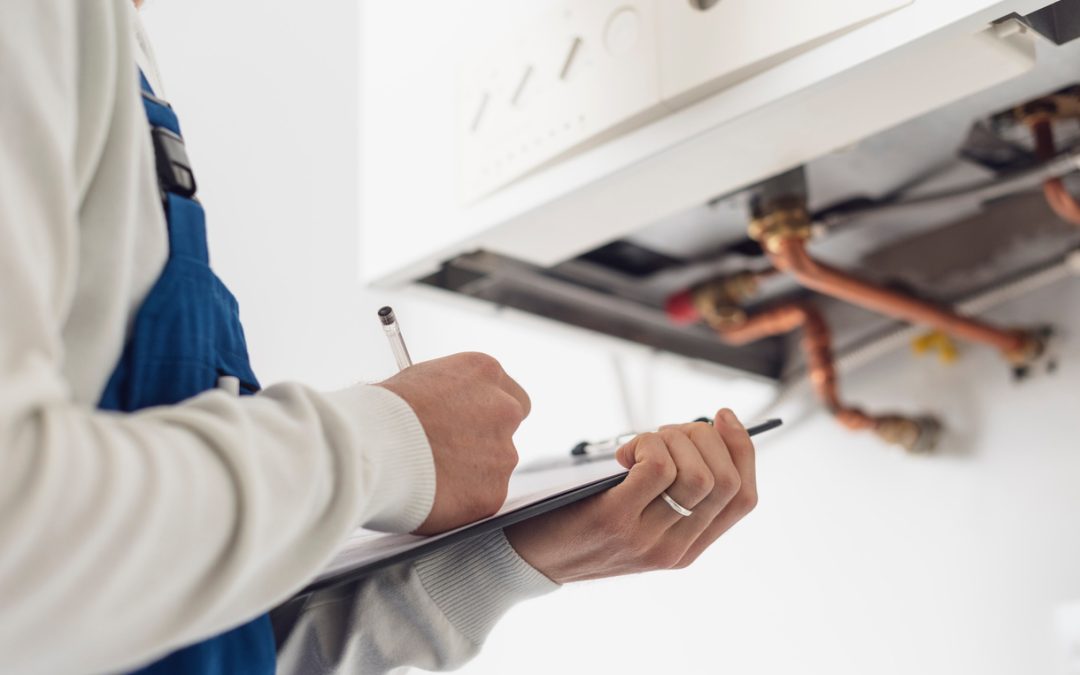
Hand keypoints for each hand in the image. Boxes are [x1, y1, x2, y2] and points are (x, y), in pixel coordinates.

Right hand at [379, 352, 529, 534]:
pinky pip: (481, 499)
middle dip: (485, 442)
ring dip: (470, 473)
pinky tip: (432, 495)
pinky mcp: (492, 493)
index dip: (486, 413)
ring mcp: (502, 453)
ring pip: (494, 467)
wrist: (371, 448)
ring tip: (429, 475)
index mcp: (484, 372)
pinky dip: (461, 502)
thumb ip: (446, 395)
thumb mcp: (418, 381)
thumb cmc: (381, 412)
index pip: (509, 394)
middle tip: (451, 454)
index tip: (469, 424)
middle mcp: (504, 409)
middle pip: (507, 430)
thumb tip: (445, 408)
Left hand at [505, 409, 755, 582]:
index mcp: (687, 548)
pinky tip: (623, 454)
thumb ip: (668, 492)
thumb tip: (700, 433)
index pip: (744, 498)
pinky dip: (647, 445)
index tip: (722, 416)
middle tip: (667, 431)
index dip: (742, 449)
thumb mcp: (636, 518)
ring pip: (698, 474)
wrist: (525, 560)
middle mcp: (674, 549)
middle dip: (705, 437)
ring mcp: (647, 539)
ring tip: (641, 442)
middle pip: (726, 481)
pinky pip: (658, 468)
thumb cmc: (579, 524)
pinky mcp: (615, 521)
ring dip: (674, 439)